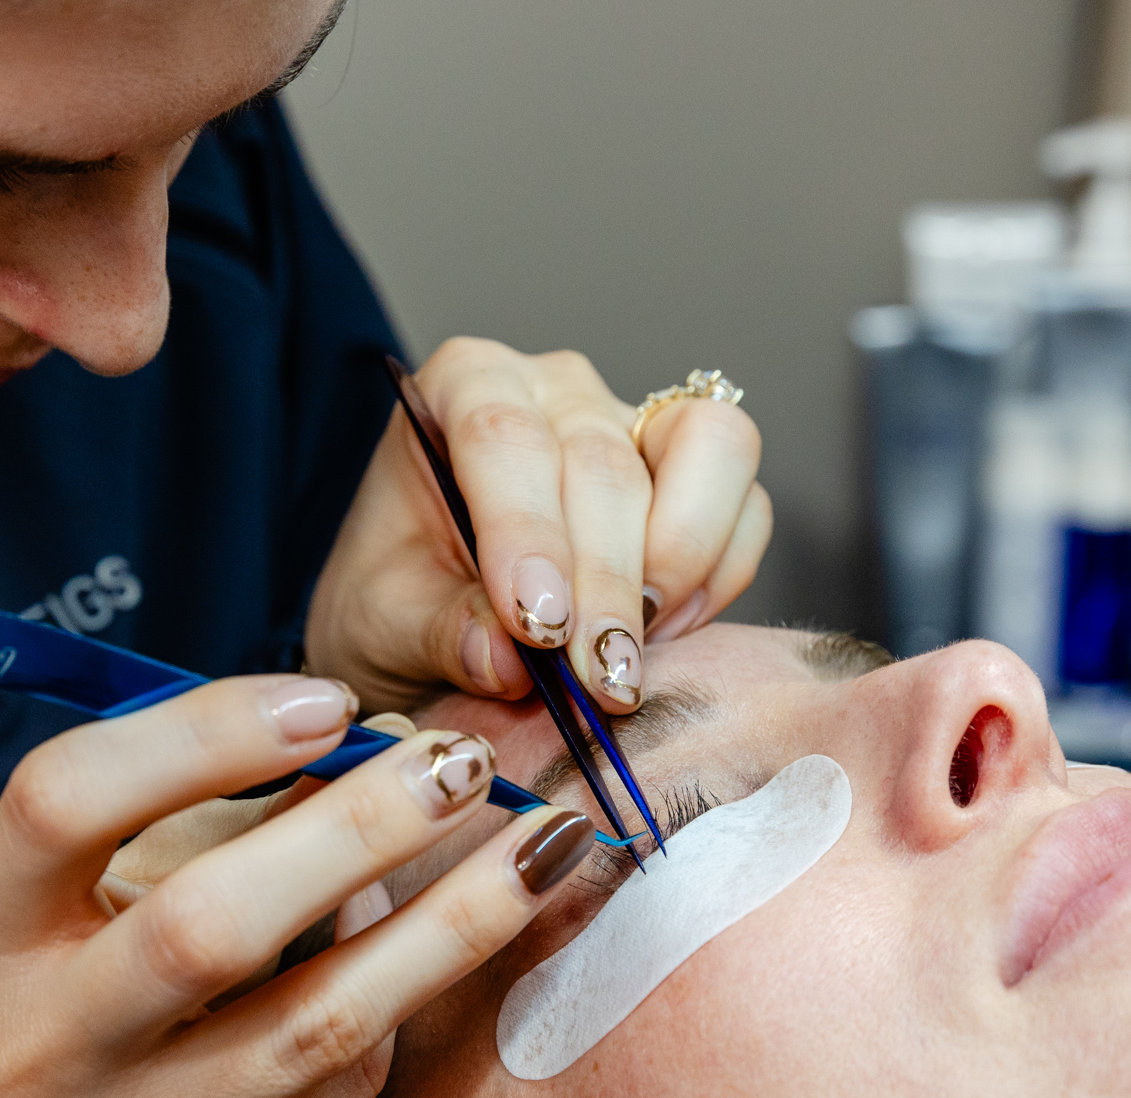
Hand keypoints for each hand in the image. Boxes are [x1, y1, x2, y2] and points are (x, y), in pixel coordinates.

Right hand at [0, 677, 593, 1097]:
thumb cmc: (129, 952)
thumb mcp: (138, 866)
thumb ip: (235, 801)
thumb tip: (391, 740)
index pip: (62, 802)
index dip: (201, 737)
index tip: (335, 702)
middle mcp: (35, 1050)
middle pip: (202, 929)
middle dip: (357, 832)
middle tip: (464, 764)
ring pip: (315, 1026)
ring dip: (449, 925)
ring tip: (538, 846)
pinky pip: (344, 1097)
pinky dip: (403, 1012)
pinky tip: (447, 955)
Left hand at [306, 337, 769, 711]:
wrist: (426, 610)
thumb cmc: (395, 595)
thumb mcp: (385, 622)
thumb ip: (441, 633)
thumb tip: (506, 660)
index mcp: (462, 384)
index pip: (502, 437)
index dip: (528, 533)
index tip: (539, 627)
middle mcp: (557, 388)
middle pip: (605, 463)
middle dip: (606, 584)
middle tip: (595, 681)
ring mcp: (636, 422)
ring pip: (709, 452)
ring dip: (682, 564)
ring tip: (631, 653)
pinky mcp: (696, 474)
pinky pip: (746, 508)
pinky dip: (720, 578)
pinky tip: (662, 638)